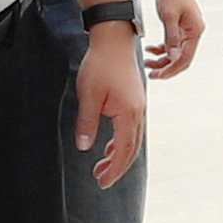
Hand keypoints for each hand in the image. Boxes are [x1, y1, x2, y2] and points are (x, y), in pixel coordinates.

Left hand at [74, 29, 147, 186]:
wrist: (114, 40)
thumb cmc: (101, 65)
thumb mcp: (88, 95)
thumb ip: (87, 123)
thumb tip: (85, 147)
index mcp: (128, 113)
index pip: (122, 150)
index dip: (113, 169)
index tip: (102, 182)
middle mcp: (138, 113)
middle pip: (131, 149)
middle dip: (117, 167)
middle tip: (101, 180)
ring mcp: (138, 107)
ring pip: (132, 140)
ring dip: (118, 155)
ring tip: (102, 167)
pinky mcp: (134, 101)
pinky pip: (130, 128)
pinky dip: (121, 141)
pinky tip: (108, 146)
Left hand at [142, 0, 209, 80]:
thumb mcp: (168, 15)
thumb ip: (172, 37)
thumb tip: (174, 57)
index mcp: (195, 30)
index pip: (185, 58)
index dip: (172, 69)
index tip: (158, 76)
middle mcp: (193, 31)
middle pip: (182, 58)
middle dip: (166, 68)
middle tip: (151, 74)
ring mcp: (187, 29)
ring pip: (176, 52)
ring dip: (162, 59)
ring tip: (147, 62)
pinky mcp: (179, 25)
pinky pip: (172, 43)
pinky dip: (162, 48)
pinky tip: (150, 48)